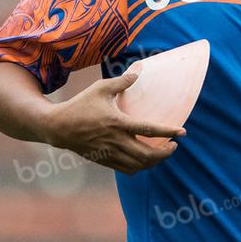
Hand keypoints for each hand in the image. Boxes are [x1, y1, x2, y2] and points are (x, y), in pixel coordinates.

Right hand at [39, 73, 185, 174]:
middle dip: (165, 153)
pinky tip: (144, 158)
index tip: (182, 132)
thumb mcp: (101, 88)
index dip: (168, 132)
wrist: (58, 127)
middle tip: (173, 146)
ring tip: (161, 152)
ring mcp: (109, 153)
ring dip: (154, 162)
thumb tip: (138, 72)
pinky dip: (139, 167)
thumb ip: (122, 81)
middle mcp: (115, 141)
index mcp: (118, 123)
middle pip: (147, 155)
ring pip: (138, 166)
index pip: (149, 130)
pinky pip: (127, 169)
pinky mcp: (104, 161)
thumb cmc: (80, 104)